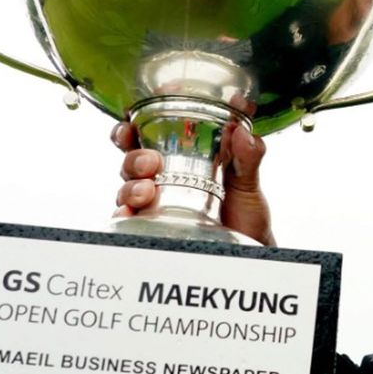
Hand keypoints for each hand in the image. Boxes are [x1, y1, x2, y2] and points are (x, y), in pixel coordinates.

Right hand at [111, 121, 276, 245]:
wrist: (248, 248)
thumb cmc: (244, 213)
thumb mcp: (247, 182)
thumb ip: (247, 157)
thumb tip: (242, 133)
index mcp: (179, 159)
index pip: (146, 137)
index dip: (130, 129)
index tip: (130, 125)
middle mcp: (161, 180)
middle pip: (131, 162)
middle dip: (134, 159)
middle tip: (150, 164)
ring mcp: (155, 206)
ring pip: (127, 190)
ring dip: (130, 187)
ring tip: (146, 192)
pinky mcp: (154, 229)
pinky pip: (129, 221)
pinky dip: (124, 215)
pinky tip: (129, 213)